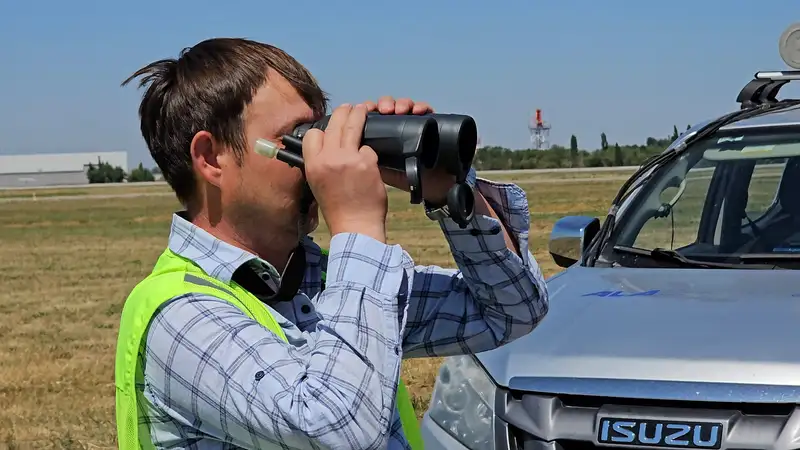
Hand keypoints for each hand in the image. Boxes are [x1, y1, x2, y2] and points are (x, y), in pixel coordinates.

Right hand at [302, 103, 387, 242]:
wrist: (355, 225)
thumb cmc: (337, 208)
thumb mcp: (318, 184)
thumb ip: (320, 164)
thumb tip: (326, 147)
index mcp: (313, 165)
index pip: (314, 135)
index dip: (322, 130)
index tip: (329, 129)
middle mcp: (329, 158)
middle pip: (335, 124)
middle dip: (343, 112)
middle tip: (349, 108)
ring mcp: (349, 158)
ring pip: (353, 126)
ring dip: (359, 114)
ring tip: (362, 109)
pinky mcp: (367, 162)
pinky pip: (369, 148)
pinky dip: (369, 154)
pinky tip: (369, 161)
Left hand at [364, 96, 455, 204]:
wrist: (428, 186)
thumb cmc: (402, 179)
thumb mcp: (379, 169)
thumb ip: (365, 157)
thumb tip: (354, 145)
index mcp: (380, 135)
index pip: (372, 114)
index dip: (369, 107)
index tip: (367, 108)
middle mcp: (395, 126)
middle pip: (387, 105)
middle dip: (385, 103)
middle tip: (386, 110)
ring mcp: (411, 124)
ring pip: (404, 105)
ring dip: (402, 103)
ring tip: (401, 111)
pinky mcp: (428, 124)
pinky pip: (424, 110)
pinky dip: (422, 106)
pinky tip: (420, 110)